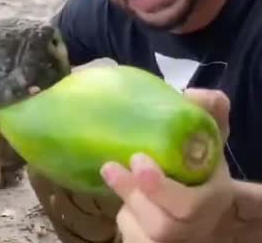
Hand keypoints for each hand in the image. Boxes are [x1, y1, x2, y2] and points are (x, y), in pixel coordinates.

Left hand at [100, 88, 234, 242]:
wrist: (198, 205)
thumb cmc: (199, 168)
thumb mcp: (208, 139)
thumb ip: (209, 113)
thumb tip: (194, 94)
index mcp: (211, 199)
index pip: (190, 206)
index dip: (161, 188)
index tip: (138, 159)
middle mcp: (192, 226)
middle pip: (164, 225)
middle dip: (134, 195)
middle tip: (110, 167)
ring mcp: (169, 239)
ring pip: (142, 234)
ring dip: (124, 202)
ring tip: (111, 171)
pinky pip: (130, 237)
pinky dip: (122, 219)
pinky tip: (119, 193)